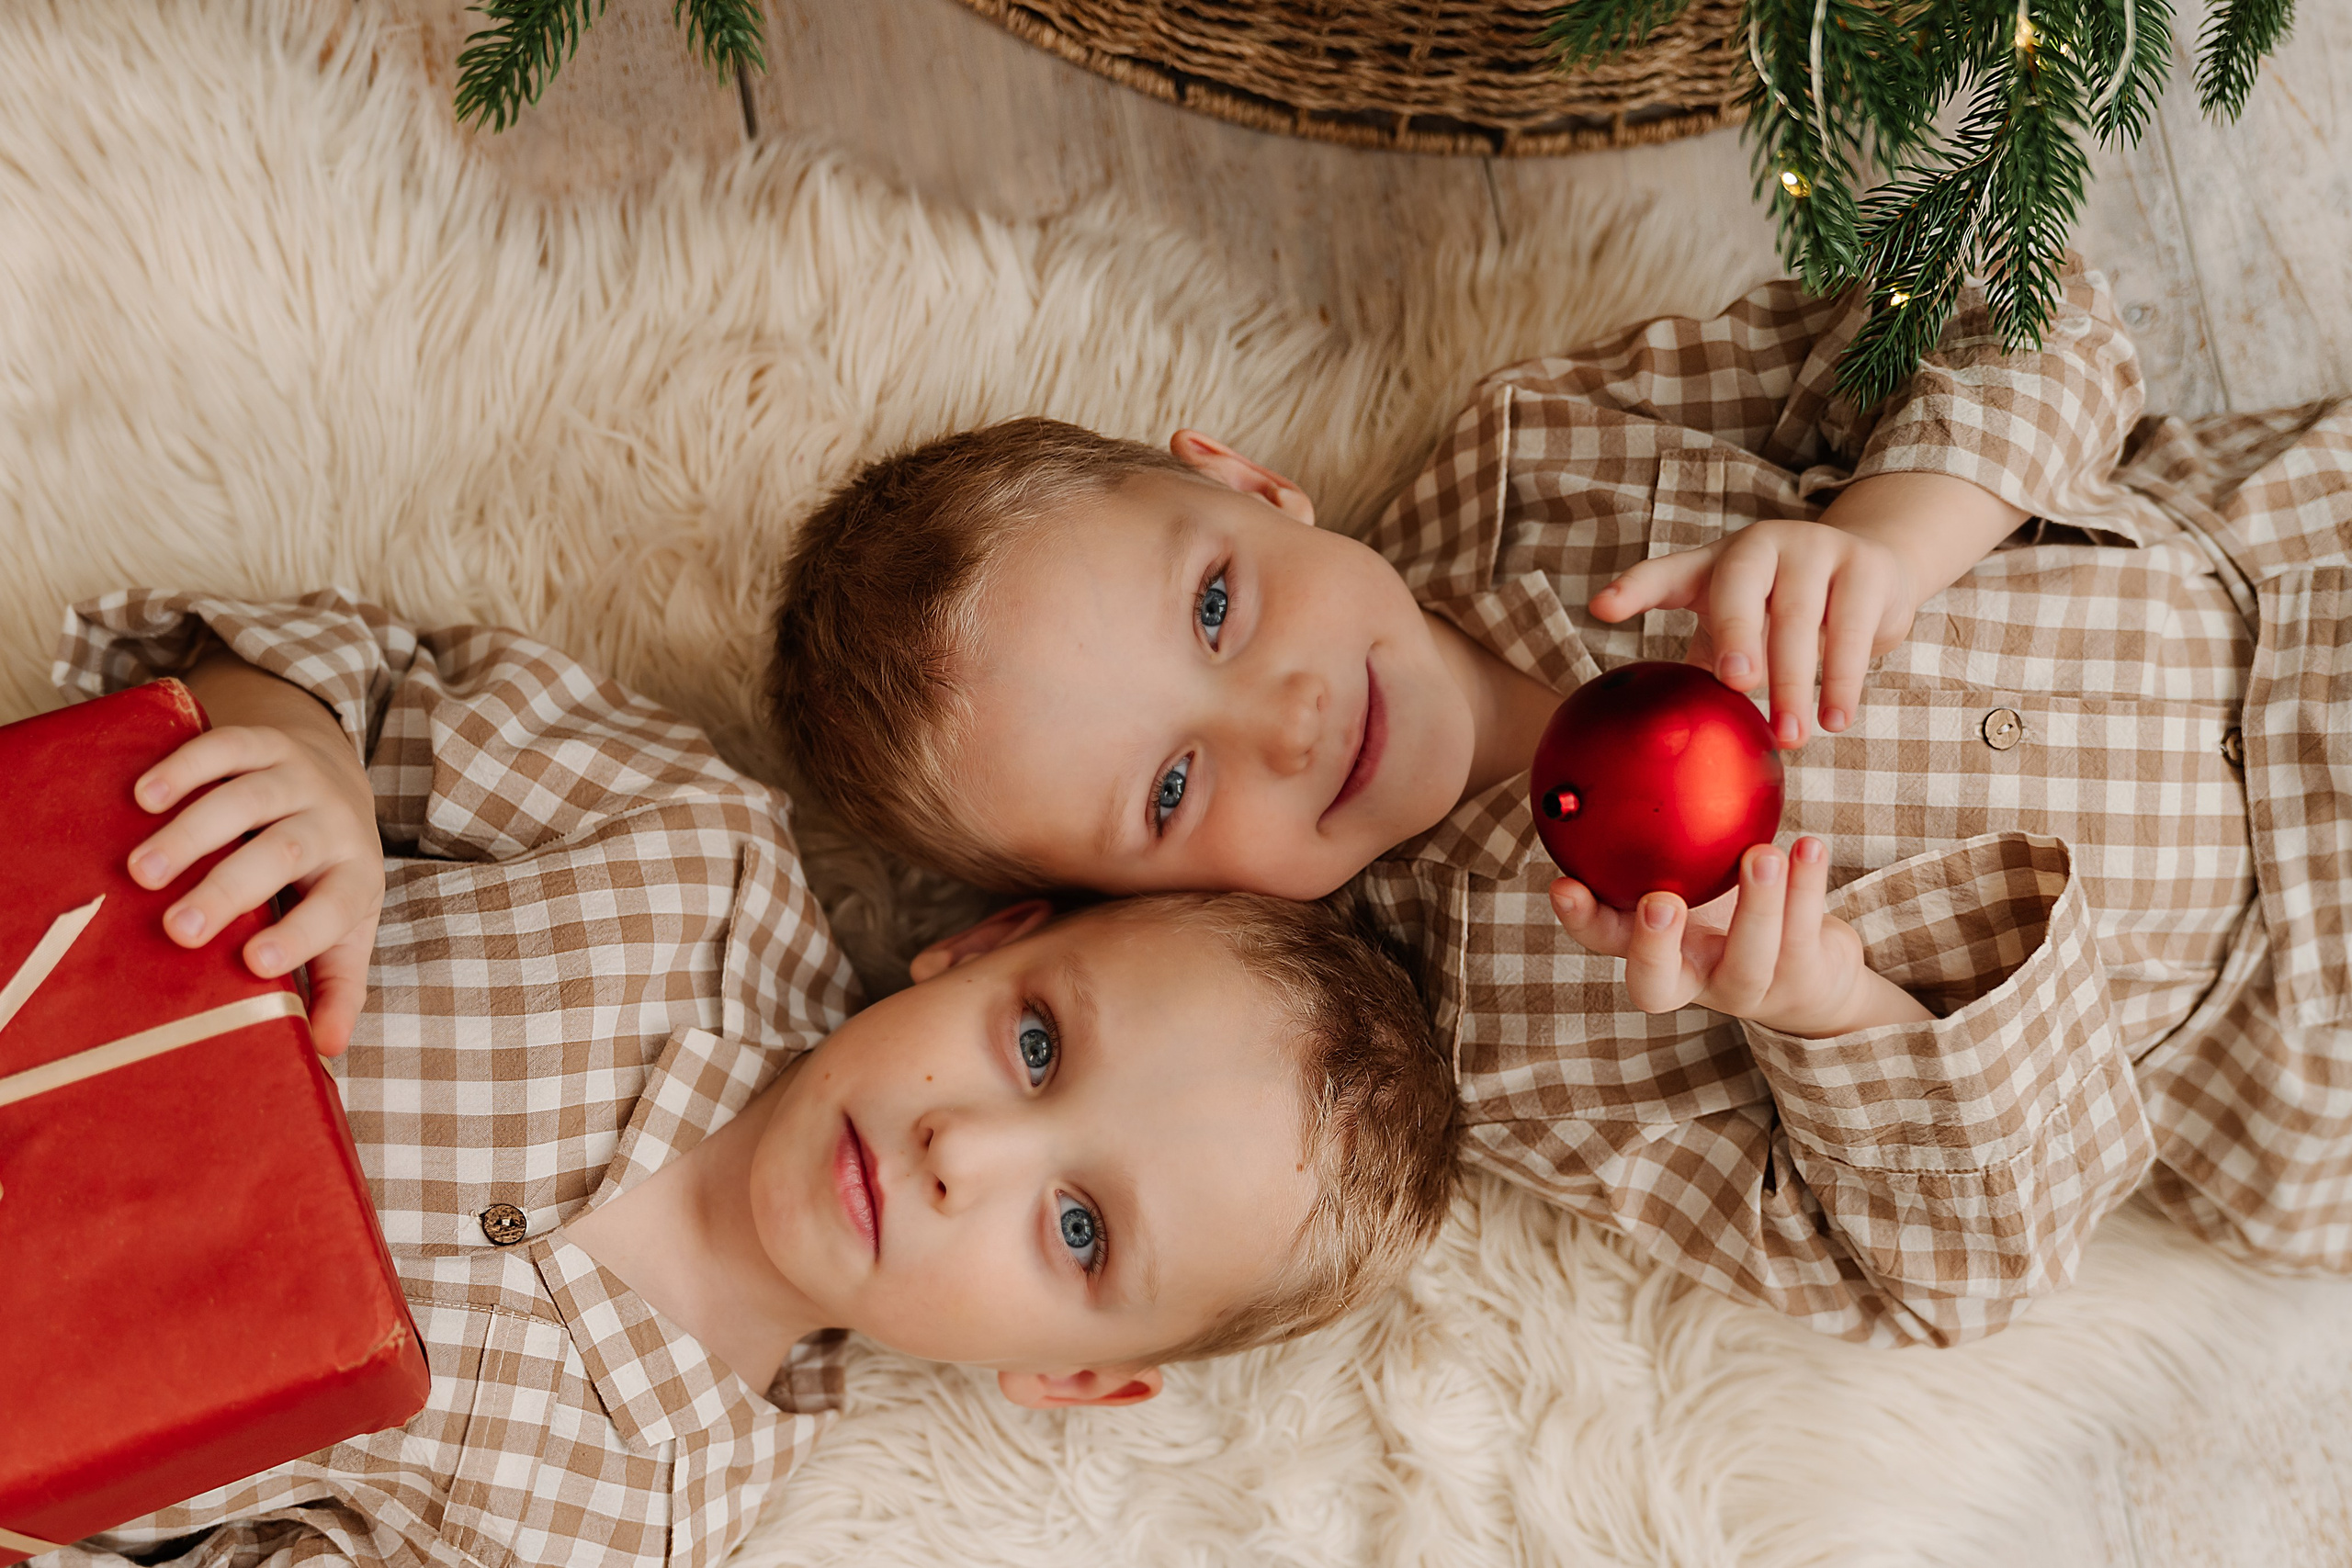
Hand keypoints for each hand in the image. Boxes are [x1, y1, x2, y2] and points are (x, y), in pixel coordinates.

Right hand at [126, 662, 382, 1056]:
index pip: (336, 907)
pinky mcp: (263, 743)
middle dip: (231, 889)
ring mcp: (298, 778)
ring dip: (193, 833)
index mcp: (356, 875)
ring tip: (142, 872)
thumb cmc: (328, 872)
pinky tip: (145, 797)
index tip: (255, 963)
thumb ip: (337, 984)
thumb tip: (326, 1051)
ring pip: (249, 798)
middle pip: (286, 852)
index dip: (302, 935)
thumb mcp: (346, 927)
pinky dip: (187, 768)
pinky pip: (227, 747)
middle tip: (180, 929)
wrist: (337, 776)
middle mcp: (333, 823)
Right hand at [1549, 837, 1924, 1037]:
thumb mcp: (1701, 868)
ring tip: (1763, 854)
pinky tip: (1808, 847)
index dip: (1581, 919)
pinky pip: (1802, 937)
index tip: (1564, 885)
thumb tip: (1647, 724)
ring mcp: (1748, 988)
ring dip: (1756, 905)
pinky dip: (1806, 889)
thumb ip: (1668, 823)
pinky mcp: (1800, 984)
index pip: (1603, 939)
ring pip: (1748, 959)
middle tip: (1662, 899)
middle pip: (1655, 985)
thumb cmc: (1741, 900)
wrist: (1814, 971)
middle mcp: (1694, 977)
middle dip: (1653, 946)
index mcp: (1656, 947)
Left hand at [1589, 519, 1917, 748]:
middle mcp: (1758, 547)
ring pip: (1799, 617)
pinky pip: (1852, 630)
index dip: (1633, 589)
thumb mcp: (1738, 625)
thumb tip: (1676, 734)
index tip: (1601, 609)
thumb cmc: (1782, 608)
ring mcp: (1813, 549)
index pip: (1665, 574)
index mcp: (1713, 565)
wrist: (1872, 571)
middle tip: (1736, 683)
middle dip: (1736, 636)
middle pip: (1738, 590)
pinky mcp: (1864, 568)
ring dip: (1794, 681)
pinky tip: (1835, 719)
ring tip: (1791, 736)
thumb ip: (1708, 663)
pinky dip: (1842, 680)